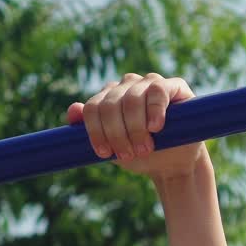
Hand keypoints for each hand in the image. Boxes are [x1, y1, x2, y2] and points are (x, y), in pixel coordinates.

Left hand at [66, 72, 206, 180]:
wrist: (172, 163)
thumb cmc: (139, 154)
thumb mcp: (111, 148)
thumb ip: (90, 130)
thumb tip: (73, 110)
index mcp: (108, 98)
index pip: (92, 108)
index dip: (96, 132)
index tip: (105, 154)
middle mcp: (126, 86)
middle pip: (110, 105)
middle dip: (117, 134)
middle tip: (129, 155)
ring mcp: (149, 82)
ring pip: (131, 99)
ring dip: (136, 128)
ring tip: (144, 148)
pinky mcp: (173, 85)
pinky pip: (158, 91)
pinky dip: (154, 110)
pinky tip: (155, 127)